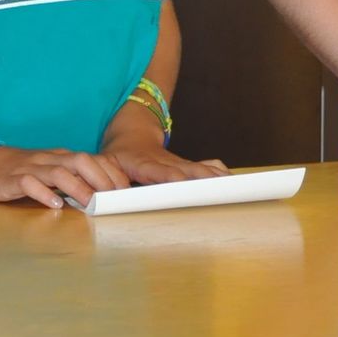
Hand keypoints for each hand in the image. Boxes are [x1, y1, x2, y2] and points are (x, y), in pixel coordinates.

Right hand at [0, 145, 129, 208]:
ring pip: (59, 171)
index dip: (112, 174)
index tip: (126, 192)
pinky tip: (54, 204)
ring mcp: (30, 168)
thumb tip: (102, 196)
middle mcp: (49, 159)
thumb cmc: (17, 171)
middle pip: (82, 161)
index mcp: (61, 157)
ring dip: (78, 187)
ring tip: (91, 203)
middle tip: (114, 199)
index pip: (94, 159)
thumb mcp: (49, 172)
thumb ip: (72, 180)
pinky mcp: (11, 179)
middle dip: (102, 179)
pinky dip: (44, 193)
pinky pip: (30, 183)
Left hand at [102, 137, 226, 184]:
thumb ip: (108, 182)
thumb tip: (106, 201)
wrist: (131, 135)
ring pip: (200, 167)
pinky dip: (218, 173)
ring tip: (230, 185)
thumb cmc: (118, 158)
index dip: (171, 176)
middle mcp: (165, 162)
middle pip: (188, 170)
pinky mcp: (187, 164)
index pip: (159, 170)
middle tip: (217, 188)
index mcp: (144, 163)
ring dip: (214, 176)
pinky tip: (231, 180)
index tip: (182, 181)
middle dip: (203, 178)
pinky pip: (206, 166)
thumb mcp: (107, 165)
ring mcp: (178, 162)